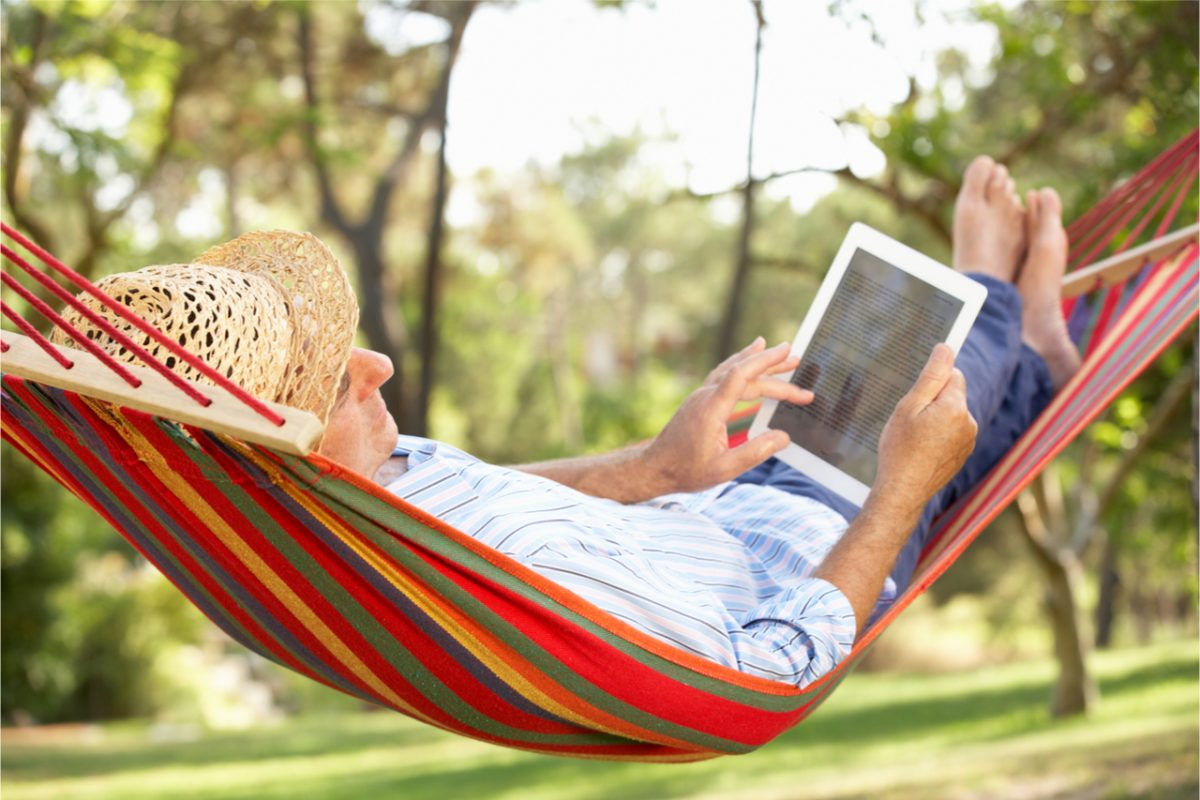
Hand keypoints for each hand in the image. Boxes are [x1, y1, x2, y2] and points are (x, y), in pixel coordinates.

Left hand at [641, 337, 813, 494]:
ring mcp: (701, 395)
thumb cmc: (686, 471)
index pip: (741, 376)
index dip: (766, 362)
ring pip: (733, 370)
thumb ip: (755, 453)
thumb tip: (784, 437)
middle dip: (775, 371)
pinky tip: (750, 356)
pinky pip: (724, 374)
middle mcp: (705, 396)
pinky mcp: (701, 399)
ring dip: (758, 361)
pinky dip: (741, 363)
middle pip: (745, 375)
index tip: (787, 352)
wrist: (655, 468)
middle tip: (800, 365)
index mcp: (711, 409)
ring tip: (783, 354)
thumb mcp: (724, 469)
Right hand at [872, 344, 976, 518]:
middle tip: (910, 420)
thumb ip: (931, 376)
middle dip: (933, 401)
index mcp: (956, 407)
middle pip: (953, 395)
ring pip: (951, 414)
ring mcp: (968, 441)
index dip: (932, 381)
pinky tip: (921, 450)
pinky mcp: (963, 454)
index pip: (953, 375)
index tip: (917, 394)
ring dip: (936, 418)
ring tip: (914, 438)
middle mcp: (969, 422)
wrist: (903, 491)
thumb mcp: (909, 407)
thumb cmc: (900, 449)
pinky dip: (938, 435)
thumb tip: (946, 348)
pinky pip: (952, 432)